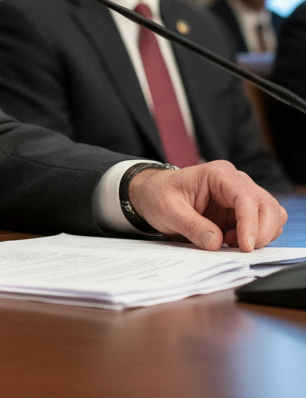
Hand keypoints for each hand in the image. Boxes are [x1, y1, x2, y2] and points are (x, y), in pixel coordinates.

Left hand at [127, 161, 286, 250]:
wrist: (153, 194)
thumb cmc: (159, 195)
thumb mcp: (168, 210)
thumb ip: (192, 226)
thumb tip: (217, 243)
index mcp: (218, 175)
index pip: (246, 197)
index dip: (251, 223)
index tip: (245, 246)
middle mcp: (235, 182)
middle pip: (268, 206)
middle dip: (261, 232)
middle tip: (240, 249)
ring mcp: (241, 197)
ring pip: (272, 215)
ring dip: (260, 235)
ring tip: (231, 243)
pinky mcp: (241, 212)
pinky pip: (263, 225)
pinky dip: (256, 237)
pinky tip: (233, 242)